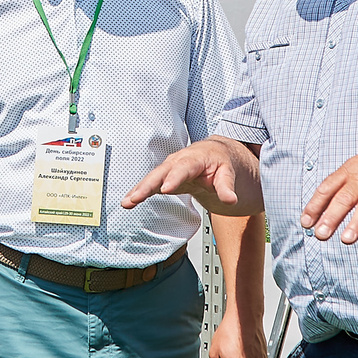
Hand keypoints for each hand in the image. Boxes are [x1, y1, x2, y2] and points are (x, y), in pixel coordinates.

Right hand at [124, 142, 259, 215]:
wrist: (216, 154)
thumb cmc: (221, 161)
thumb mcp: (229, 172)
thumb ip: (227, 186)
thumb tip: (230, 200)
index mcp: (195, 158)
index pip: (184, 168)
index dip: (174, 178)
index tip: (165, 189)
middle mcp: (179, 161)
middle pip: (161, 172)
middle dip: (148, 184)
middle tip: (137, 197)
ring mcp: (170, 168)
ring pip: (152, 178)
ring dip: (139, 189)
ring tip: (127, 202)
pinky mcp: (165, 177)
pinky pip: (151, 184)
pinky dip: (139, 192)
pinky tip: (128, 202)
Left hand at [300, 138, 357, 244]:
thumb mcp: (357, 166)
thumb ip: (339, 186)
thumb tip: (317, 212)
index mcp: (350, 170)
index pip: (328, 188)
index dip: (315, 205)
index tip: (306, 223)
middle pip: (345, 197)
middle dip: (332, 217)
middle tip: (320, 235)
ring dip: (357, 223)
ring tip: (346, 240)